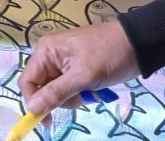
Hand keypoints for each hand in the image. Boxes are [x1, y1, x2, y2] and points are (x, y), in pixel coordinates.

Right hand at [19, 21, 139, 118]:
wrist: (137, 44)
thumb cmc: (108, 56)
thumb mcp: (82, 76)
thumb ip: (56, 93)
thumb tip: (32, 108)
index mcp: (46, 51)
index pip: (27, 82)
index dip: (33, 102)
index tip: (47, 120)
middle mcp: (50, 57)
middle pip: (42, 88)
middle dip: (61, 98)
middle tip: (81, 96)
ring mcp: (63, 64)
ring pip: (57, 92)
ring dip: (74, 97)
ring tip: (91, 89)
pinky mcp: (76, 70)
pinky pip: (69, 89)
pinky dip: (81, 93)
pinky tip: (94, 88)